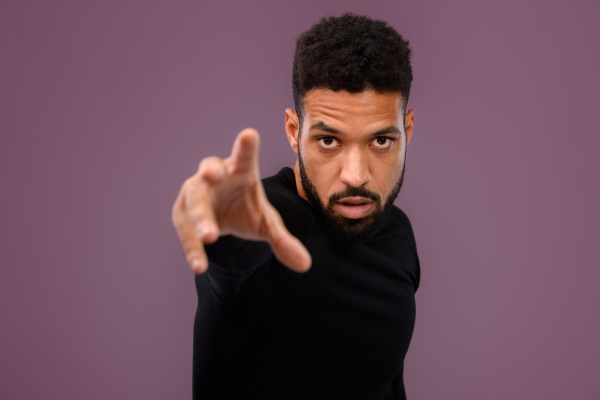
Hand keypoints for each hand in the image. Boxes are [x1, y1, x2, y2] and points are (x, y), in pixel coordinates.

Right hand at [171, 128, 311, 273]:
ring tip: (210, 238)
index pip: (244, 156)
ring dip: (200, 219)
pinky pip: (185, 228)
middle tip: (211, 174)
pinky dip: (192, 245)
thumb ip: (283, 240)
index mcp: (240, 170)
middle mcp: (215, 176)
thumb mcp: (266, 224)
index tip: (249, 134)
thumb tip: (306, 264)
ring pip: (194, 202)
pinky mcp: (182, 211)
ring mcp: (195, 191)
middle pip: (209, 171)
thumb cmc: (246, 210)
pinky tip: (199, 264)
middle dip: (209, 173)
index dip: (246, 146)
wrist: (221, 218)